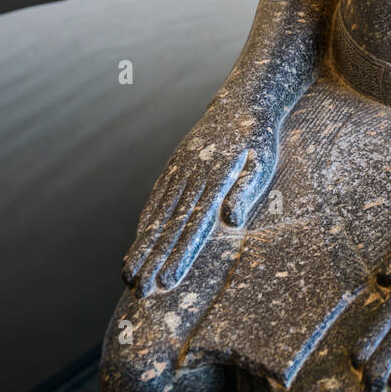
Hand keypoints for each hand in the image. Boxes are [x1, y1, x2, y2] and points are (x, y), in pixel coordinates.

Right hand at [122, 90, 279, 295]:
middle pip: (169, 224)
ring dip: (142, 245)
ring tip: (128, 274)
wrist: (241, 101)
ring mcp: (179, 169)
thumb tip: (231, 220)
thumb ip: (245, 189)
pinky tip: (138, 240)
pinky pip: (157, 197)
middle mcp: (191, 176)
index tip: (166, 281)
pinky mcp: (174, 165)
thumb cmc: (258, 138)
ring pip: (158, 213)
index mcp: (215, 179)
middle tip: (137, 290)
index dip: (179, 255)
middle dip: (152, 260)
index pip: (195, 224)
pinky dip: (146, 221)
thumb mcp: (262, 161)